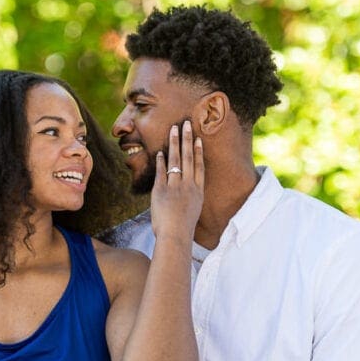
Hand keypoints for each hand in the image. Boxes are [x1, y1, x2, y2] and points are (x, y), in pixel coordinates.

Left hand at [150, 121, 203, 243]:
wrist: (175, 236)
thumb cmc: (182, 230)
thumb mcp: (192, 213)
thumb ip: (189, 201)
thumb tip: (185, 198)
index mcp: (198, 192)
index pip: (199, 167)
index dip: (198, 152)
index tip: (198, 139)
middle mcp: (188, 186)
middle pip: (188, 158)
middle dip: (187, 139)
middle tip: (186, 124)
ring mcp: (175, 187)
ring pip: (176, 160)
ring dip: (174, 143)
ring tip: (173, 129)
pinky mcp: (161, 190)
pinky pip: (162, 172)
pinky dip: (161, 161)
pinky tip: (161, 151)